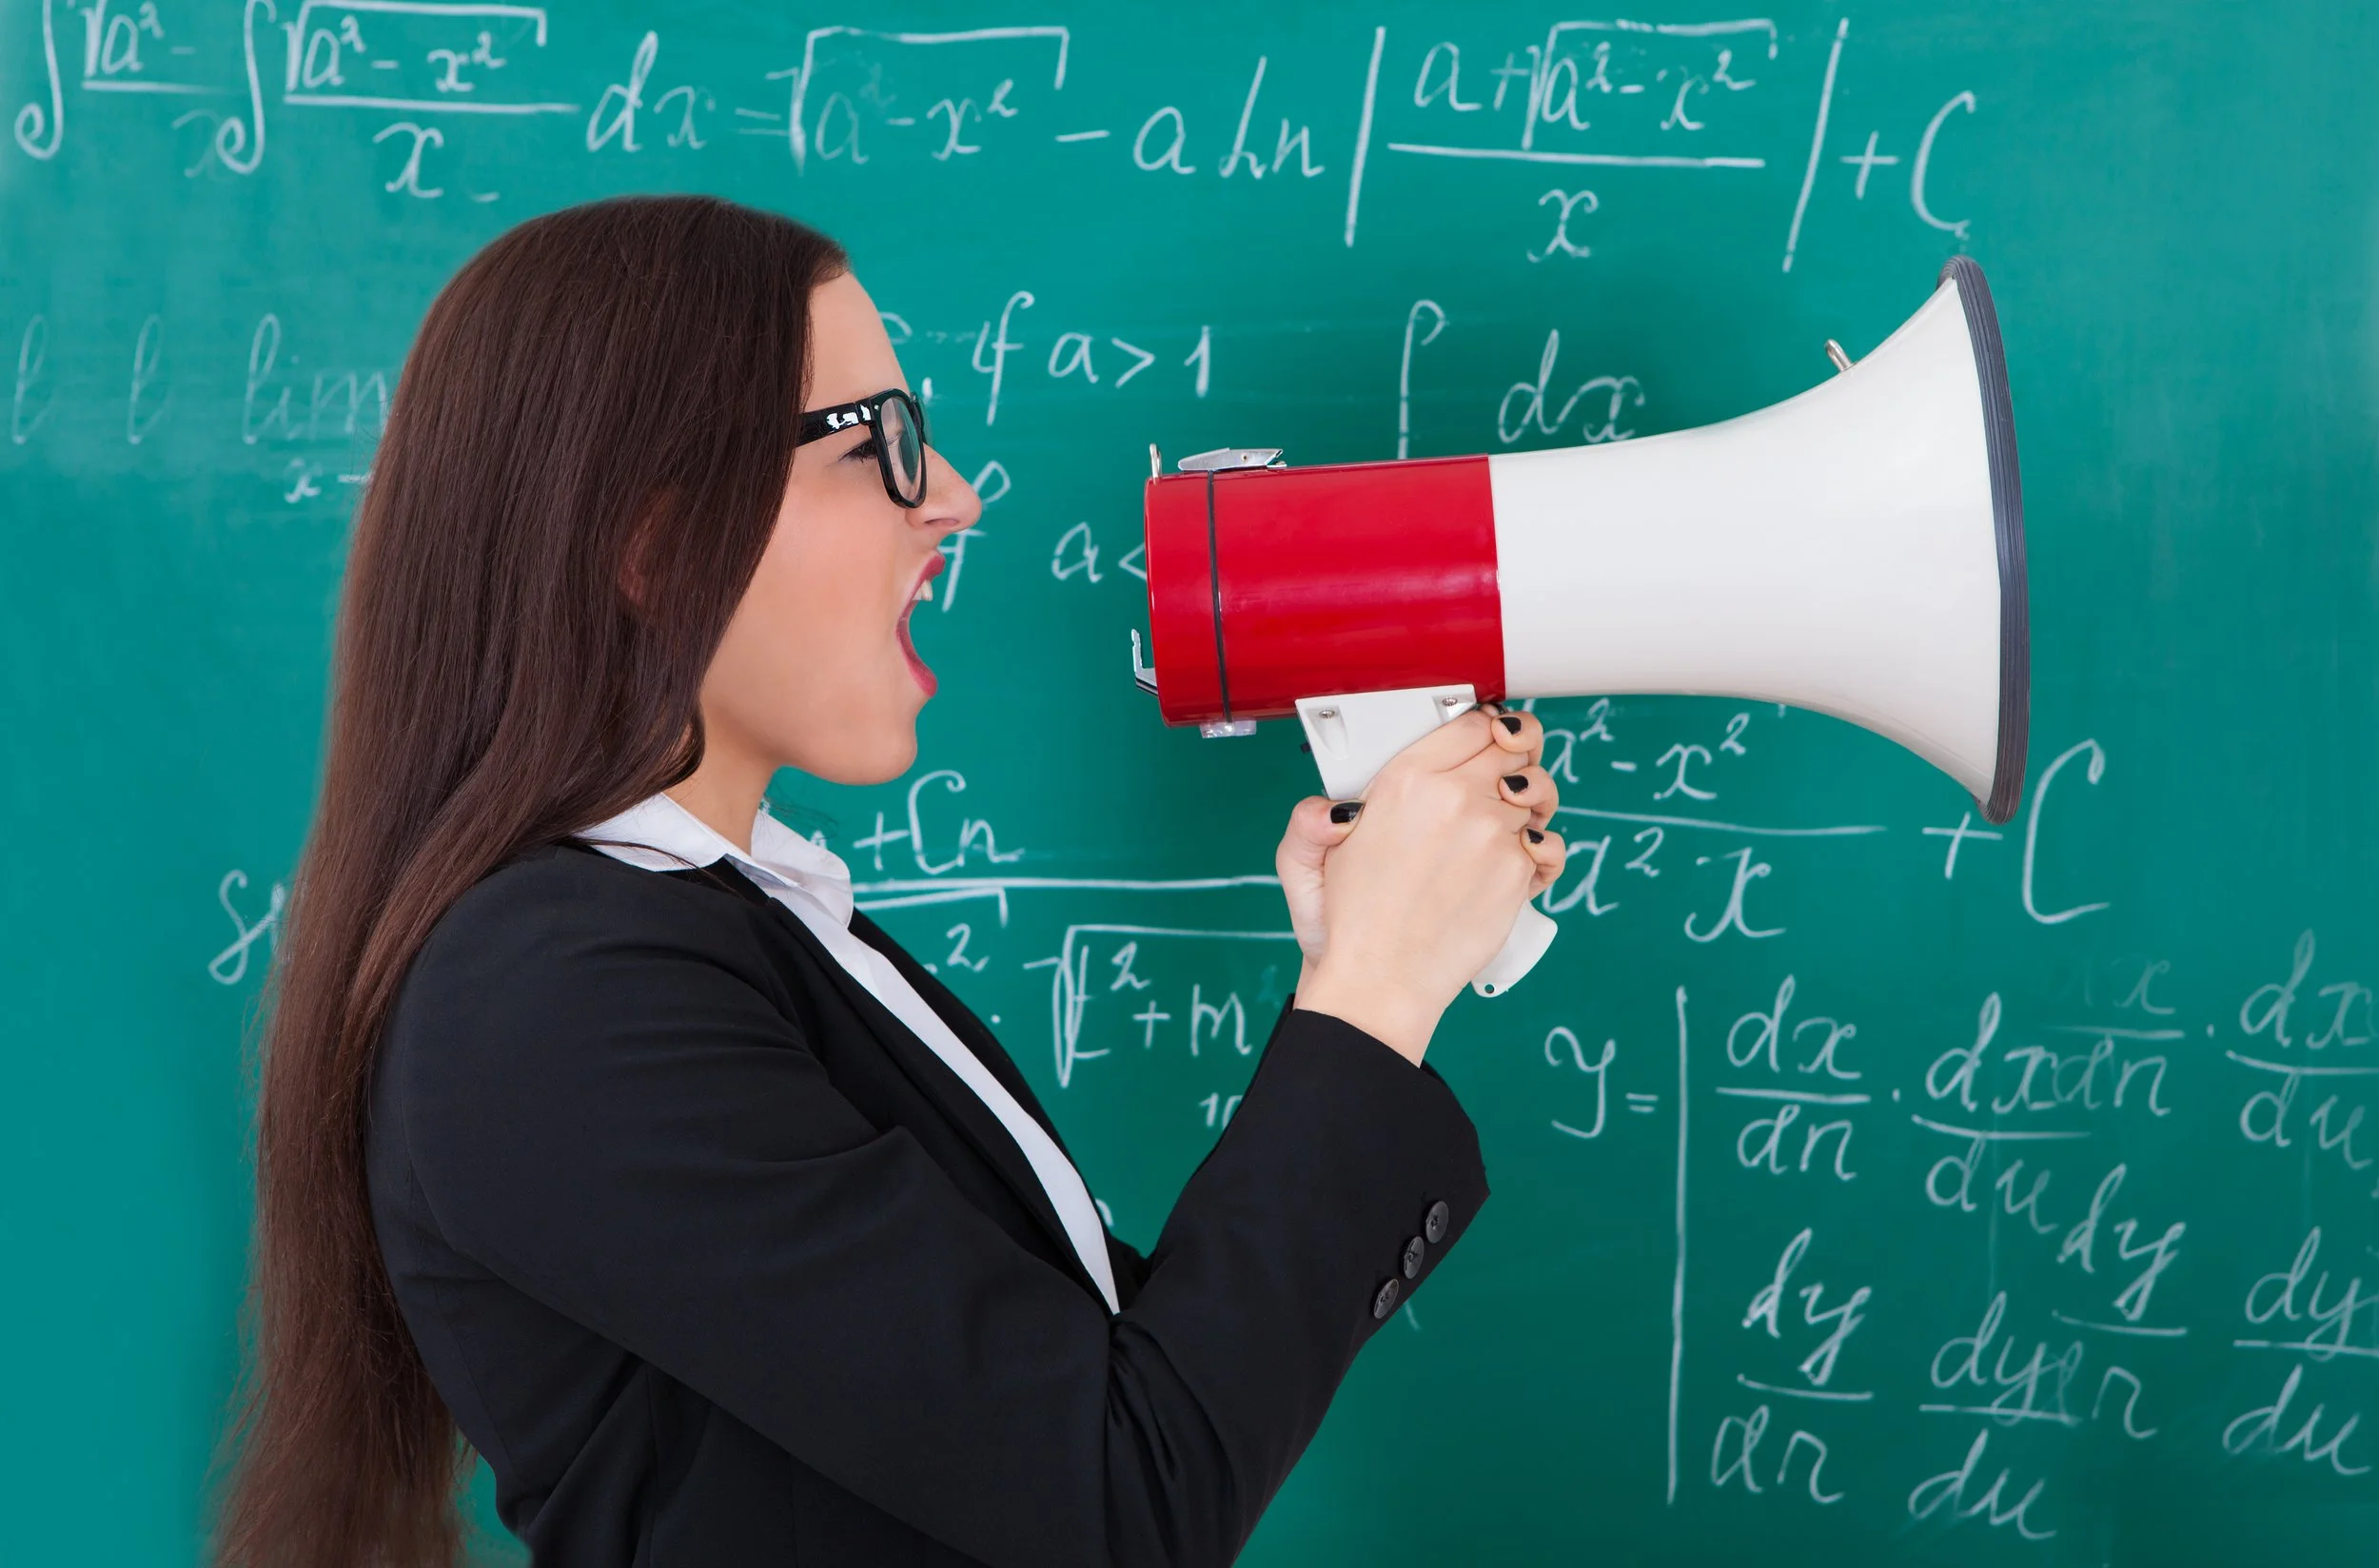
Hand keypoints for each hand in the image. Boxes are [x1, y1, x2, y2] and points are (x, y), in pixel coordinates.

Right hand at [1289, 704, 1565, 1062]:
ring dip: (1531, 802)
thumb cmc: (1354, 921)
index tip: (1490, 736)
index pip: (1472, 723)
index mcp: (1406, 780)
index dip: (1487, 727)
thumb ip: (1323, 813)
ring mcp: (1492, 833)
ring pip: (1537, 792)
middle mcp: (1454, 798)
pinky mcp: (1517, 871)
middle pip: (1514, 748)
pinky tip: (1520, 857)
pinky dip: (1541, 848)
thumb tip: (1338, 804)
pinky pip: (1550, 842)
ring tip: (1510, 821)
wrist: (1381, 980)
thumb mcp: (1316, 854)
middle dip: (1514, 757)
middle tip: (1504, 777)